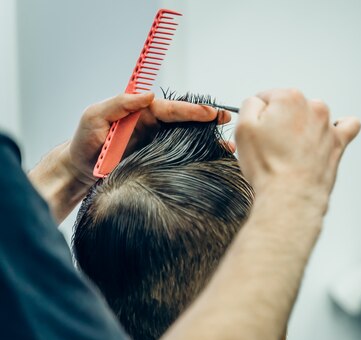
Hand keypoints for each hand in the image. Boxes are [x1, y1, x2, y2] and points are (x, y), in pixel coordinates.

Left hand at [67, 92, 231, 184]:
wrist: (79, 171)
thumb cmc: (84, 142)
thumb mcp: (95, 116)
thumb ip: (120, 103)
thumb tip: (148, 94)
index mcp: (141, 112)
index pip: (170, 108)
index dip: (191, 110)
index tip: (210, 112)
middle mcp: (152, 126)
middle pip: (185, 120)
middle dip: (207, 119)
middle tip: (227, 119)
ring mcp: (157, 143)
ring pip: (187, 137)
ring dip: (207, 140)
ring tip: (227, 145)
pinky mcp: (157, 160)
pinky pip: (180, 156)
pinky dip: (197, 157)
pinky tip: (211, 161)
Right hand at [235, 89, 360, 208]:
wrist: (291, 195)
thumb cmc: (268, 166)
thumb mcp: (244, 128)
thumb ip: (250, 105)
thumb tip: (259, 103)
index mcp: (289, 98)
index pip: (267, 98)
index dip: (258, 115)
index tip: (258, 131)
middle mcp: (313, 107)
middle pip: (290, 107)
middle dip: (280, 121)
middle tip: (272, 145)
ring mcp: (328, 125)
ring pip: (312, 116)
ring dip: (303, 127)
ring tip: (292, 151)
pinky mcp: (338, 142)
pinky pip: (347, 126)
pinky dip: (338, 128)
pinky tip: (328, 136)